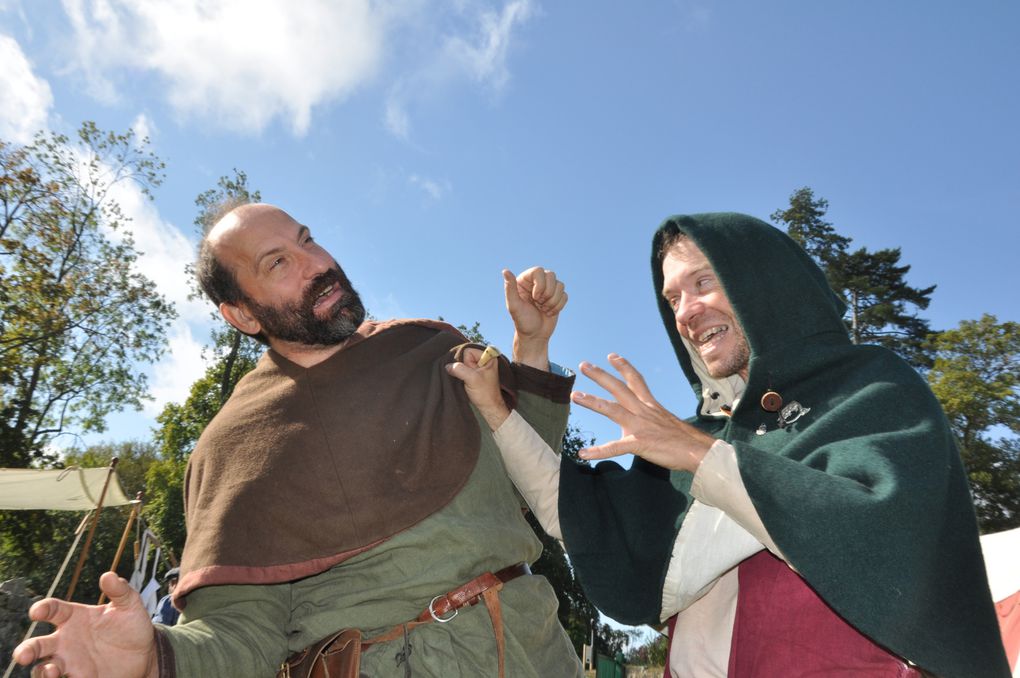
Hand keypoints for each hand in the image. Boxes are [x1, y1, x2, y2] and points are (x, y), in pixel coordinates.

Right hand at [13, 572, 158, 677]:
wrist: (145, 653)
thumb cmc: (132, 626)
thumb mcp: (129, 605)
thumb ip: (120, 590)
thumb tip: (109, 575)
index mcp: (74, 617)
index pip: (53, 610)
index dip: (42, 609)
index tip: (37, 612)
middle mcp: (66, 640)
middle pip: (38, 645)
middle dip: (27, 650)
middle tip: (23, 655)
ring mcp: (71, 661)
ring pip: (43, 669)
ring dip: (42, 672)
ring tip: (51, 671)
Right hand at [447, 347, 510, 430]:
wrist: (489, 407)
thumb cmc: (485, 393)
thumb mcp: (472, 379)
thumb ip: (459, 369)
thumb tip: (447, 366)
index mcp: (488, 356)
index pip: (468, 351)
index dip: (466, 363)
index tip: (473, 374)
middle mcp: (484, 359)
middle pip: (464, 357)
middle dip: (463, 368)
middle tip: (470, 378)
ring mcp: (479, 366)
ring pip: (462, 364)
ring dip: (462, 373)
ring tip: (469, 381)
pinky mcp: (474, 373)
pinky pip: (463, 369)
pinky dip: (462, 376)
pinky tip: (466, 382)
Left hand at [504, 267, 566, 369]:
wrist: (534, 336)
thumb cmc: (522, 321)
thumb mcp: (514, 306)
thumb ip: (510, 288)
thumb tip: (505, 271)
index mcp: (525, 280)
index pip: (538, 271)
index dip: (540, 284)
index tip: (535, 298)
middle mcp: (537, 282)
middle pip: (551, 275)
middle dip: (547, 293)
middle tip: (538, 304)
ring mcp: (548, 289)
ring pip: (560, 285)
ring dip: (553, 301)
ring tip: (543, 309)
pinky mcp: (557, 297)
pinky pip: (565, 295)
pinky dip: (558, 306)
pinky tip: (549, 312)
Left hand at [571, 354, 715, 471]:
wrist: (699, 452)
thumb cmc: (686, 440)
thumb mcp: (667, 422)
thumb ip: (653, 419)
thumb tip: (647, 424)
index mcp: (651, 405)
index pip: (636, 380)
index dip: (623, 367)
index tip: (611, 356)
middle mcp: (644, 411)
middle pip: (619, 388)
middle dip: (601, 376)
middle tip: (583, 365)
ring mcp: (640, 426)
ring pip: (612, 409)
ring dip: (593, 402)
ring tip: (576, 396)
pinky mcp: (639, 443)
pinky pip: (614, 447)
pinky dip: (598, 451)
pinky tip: (583, 453)